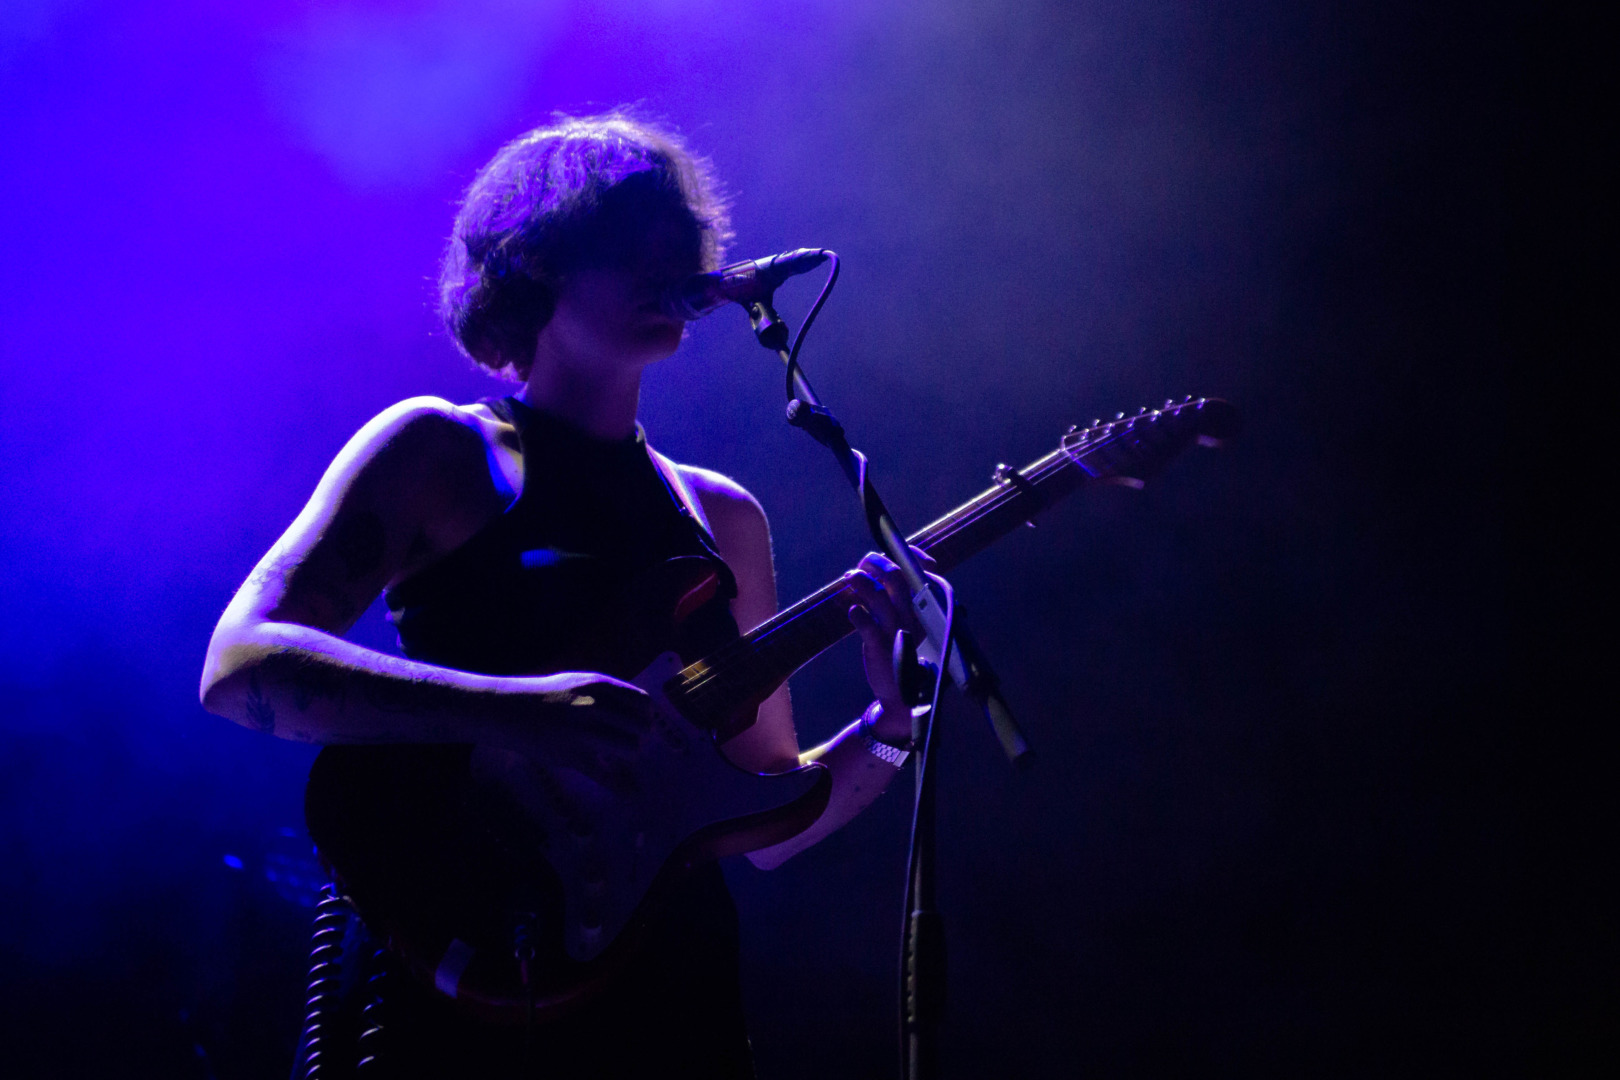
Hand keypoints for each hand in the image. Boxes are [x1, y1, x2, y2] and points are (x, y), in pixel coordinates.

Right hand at [514, 671, 652, 789]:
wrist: (510, 709)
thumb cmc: (547, 696)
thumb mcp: (580, 682)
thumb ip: (608, 693)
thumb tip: (641, 709)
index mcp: (600, 686)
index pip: (643, 703)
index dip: (645, 716)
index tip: (640, 723)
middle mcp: (596, 707)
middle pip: (641, 727)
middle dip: (641, 737)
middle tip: (631, 742)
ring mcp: (584, 732)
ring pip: (630, 749)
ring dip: (629, 755)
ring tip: (618, 755)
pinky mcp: (573, 756)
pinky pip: (606, 776)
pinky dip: (621, 787)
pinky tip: (630, 793)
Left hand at [844, 548, 935, 744]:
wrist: (904, 699)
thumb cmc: (906, 658)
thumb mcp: (911, 628)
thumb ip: (901, 603)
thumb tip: (885, 573)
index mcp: (928, 612)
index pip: (923, 574)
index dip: (911, 556)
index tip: (896, 549)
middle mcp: (916, 619)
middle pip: (897, 577)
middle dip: (877, 563)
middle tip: (864, 562)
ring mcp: (898, 632)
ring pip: (878, 595)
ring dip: (861, 581)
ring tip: (850, 577)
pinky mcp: (880, 647)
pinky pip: (864, 622)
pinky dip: (855, 612)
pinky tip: (852, 612)